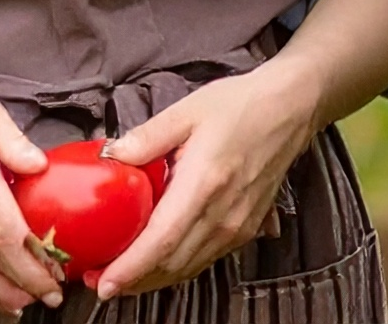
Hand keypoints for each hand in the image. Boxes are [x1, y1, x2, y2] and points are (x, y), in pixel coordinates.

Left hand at [90, 66, 318, 298]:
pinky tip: (158, 261)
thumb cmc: (241, 105)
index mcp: (204, 182)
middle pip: (171, 265)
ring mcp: (238, 225)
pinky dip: (177, 268)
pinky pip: (206, 259)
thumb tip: (110, 155)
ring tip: (122, 276)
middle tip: (97, 280)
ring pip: (188, 268)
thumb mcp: (187, 110)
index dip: (129, 268)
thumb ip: (147, 136)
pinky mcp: (246, 227)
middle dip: (132, 281)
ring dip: (153, 279)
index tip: (102, 283)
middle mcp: (223, 213)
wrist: (290, 107)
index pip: (161, 241)